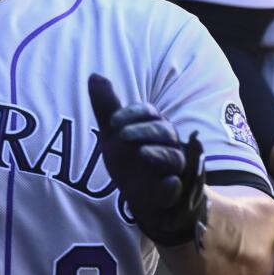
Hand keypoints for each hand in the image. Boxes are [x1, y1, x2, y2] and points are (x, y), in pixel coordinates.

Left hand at [88, 73, 206, 246]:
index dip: (132, 114)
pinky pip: (179, 189)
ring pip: (176, 158)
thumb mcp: (114, 135)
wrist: (141, 199)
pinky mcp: (174, 193)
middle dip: (145, 130)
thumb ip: (107, 107)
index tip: (112, 122)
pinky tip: (169, 183)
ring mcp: (174, 170)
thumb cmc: (131, 161)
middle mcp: (169, 145)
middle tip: (122, 135)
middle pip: (165, 131)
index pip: (149, 113)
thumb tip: (94, 75)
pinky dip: (174, 186)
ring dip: (160, 153)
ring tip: (142, 153)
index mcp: (154, 128)